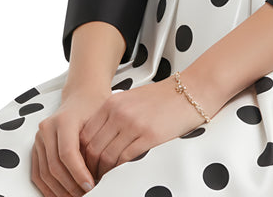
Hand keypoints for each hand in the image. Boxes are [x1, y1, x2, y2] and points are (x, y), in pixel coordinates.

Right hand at [32, 83, 109, 196]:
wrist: (82, 96)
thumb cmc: (93, 107)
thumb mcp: (100, 120)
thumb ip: (97, 145)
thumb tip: (100, 175)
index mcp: (64, 119)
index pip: (68, 153)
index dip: (78, 173)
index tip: (91, 186)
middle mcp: (47, 128)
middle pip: (55, 166)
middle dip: (71, 186)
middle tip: (86, 194)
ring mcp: (39, 138)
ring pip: (45, 173)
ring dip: (60, 190)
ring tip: (76, 196)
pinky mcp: (36, 147)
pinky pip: (37, 173)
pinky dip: (48, 188)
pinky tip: (61, 194)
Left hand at [80, 76, 212, 182]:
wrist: (190, 91)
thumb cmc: (163, 98)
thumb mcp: (131, 100)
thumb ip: (113, 115)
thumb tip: (99, 141)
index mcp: (112, 103)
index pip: (86, 135)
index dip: (82, 156)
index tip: (85, 167)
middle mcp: (119, 112)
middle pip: (93, 148)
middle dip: (89, 168)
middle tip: (91, 179)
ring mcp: (133, 124)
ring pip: (106, 157)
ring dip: (102, 173)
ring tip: (104, 182)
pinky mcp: (149, 136)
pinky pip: (125, 160)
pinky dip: (119, 172)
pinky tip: (120, 177)